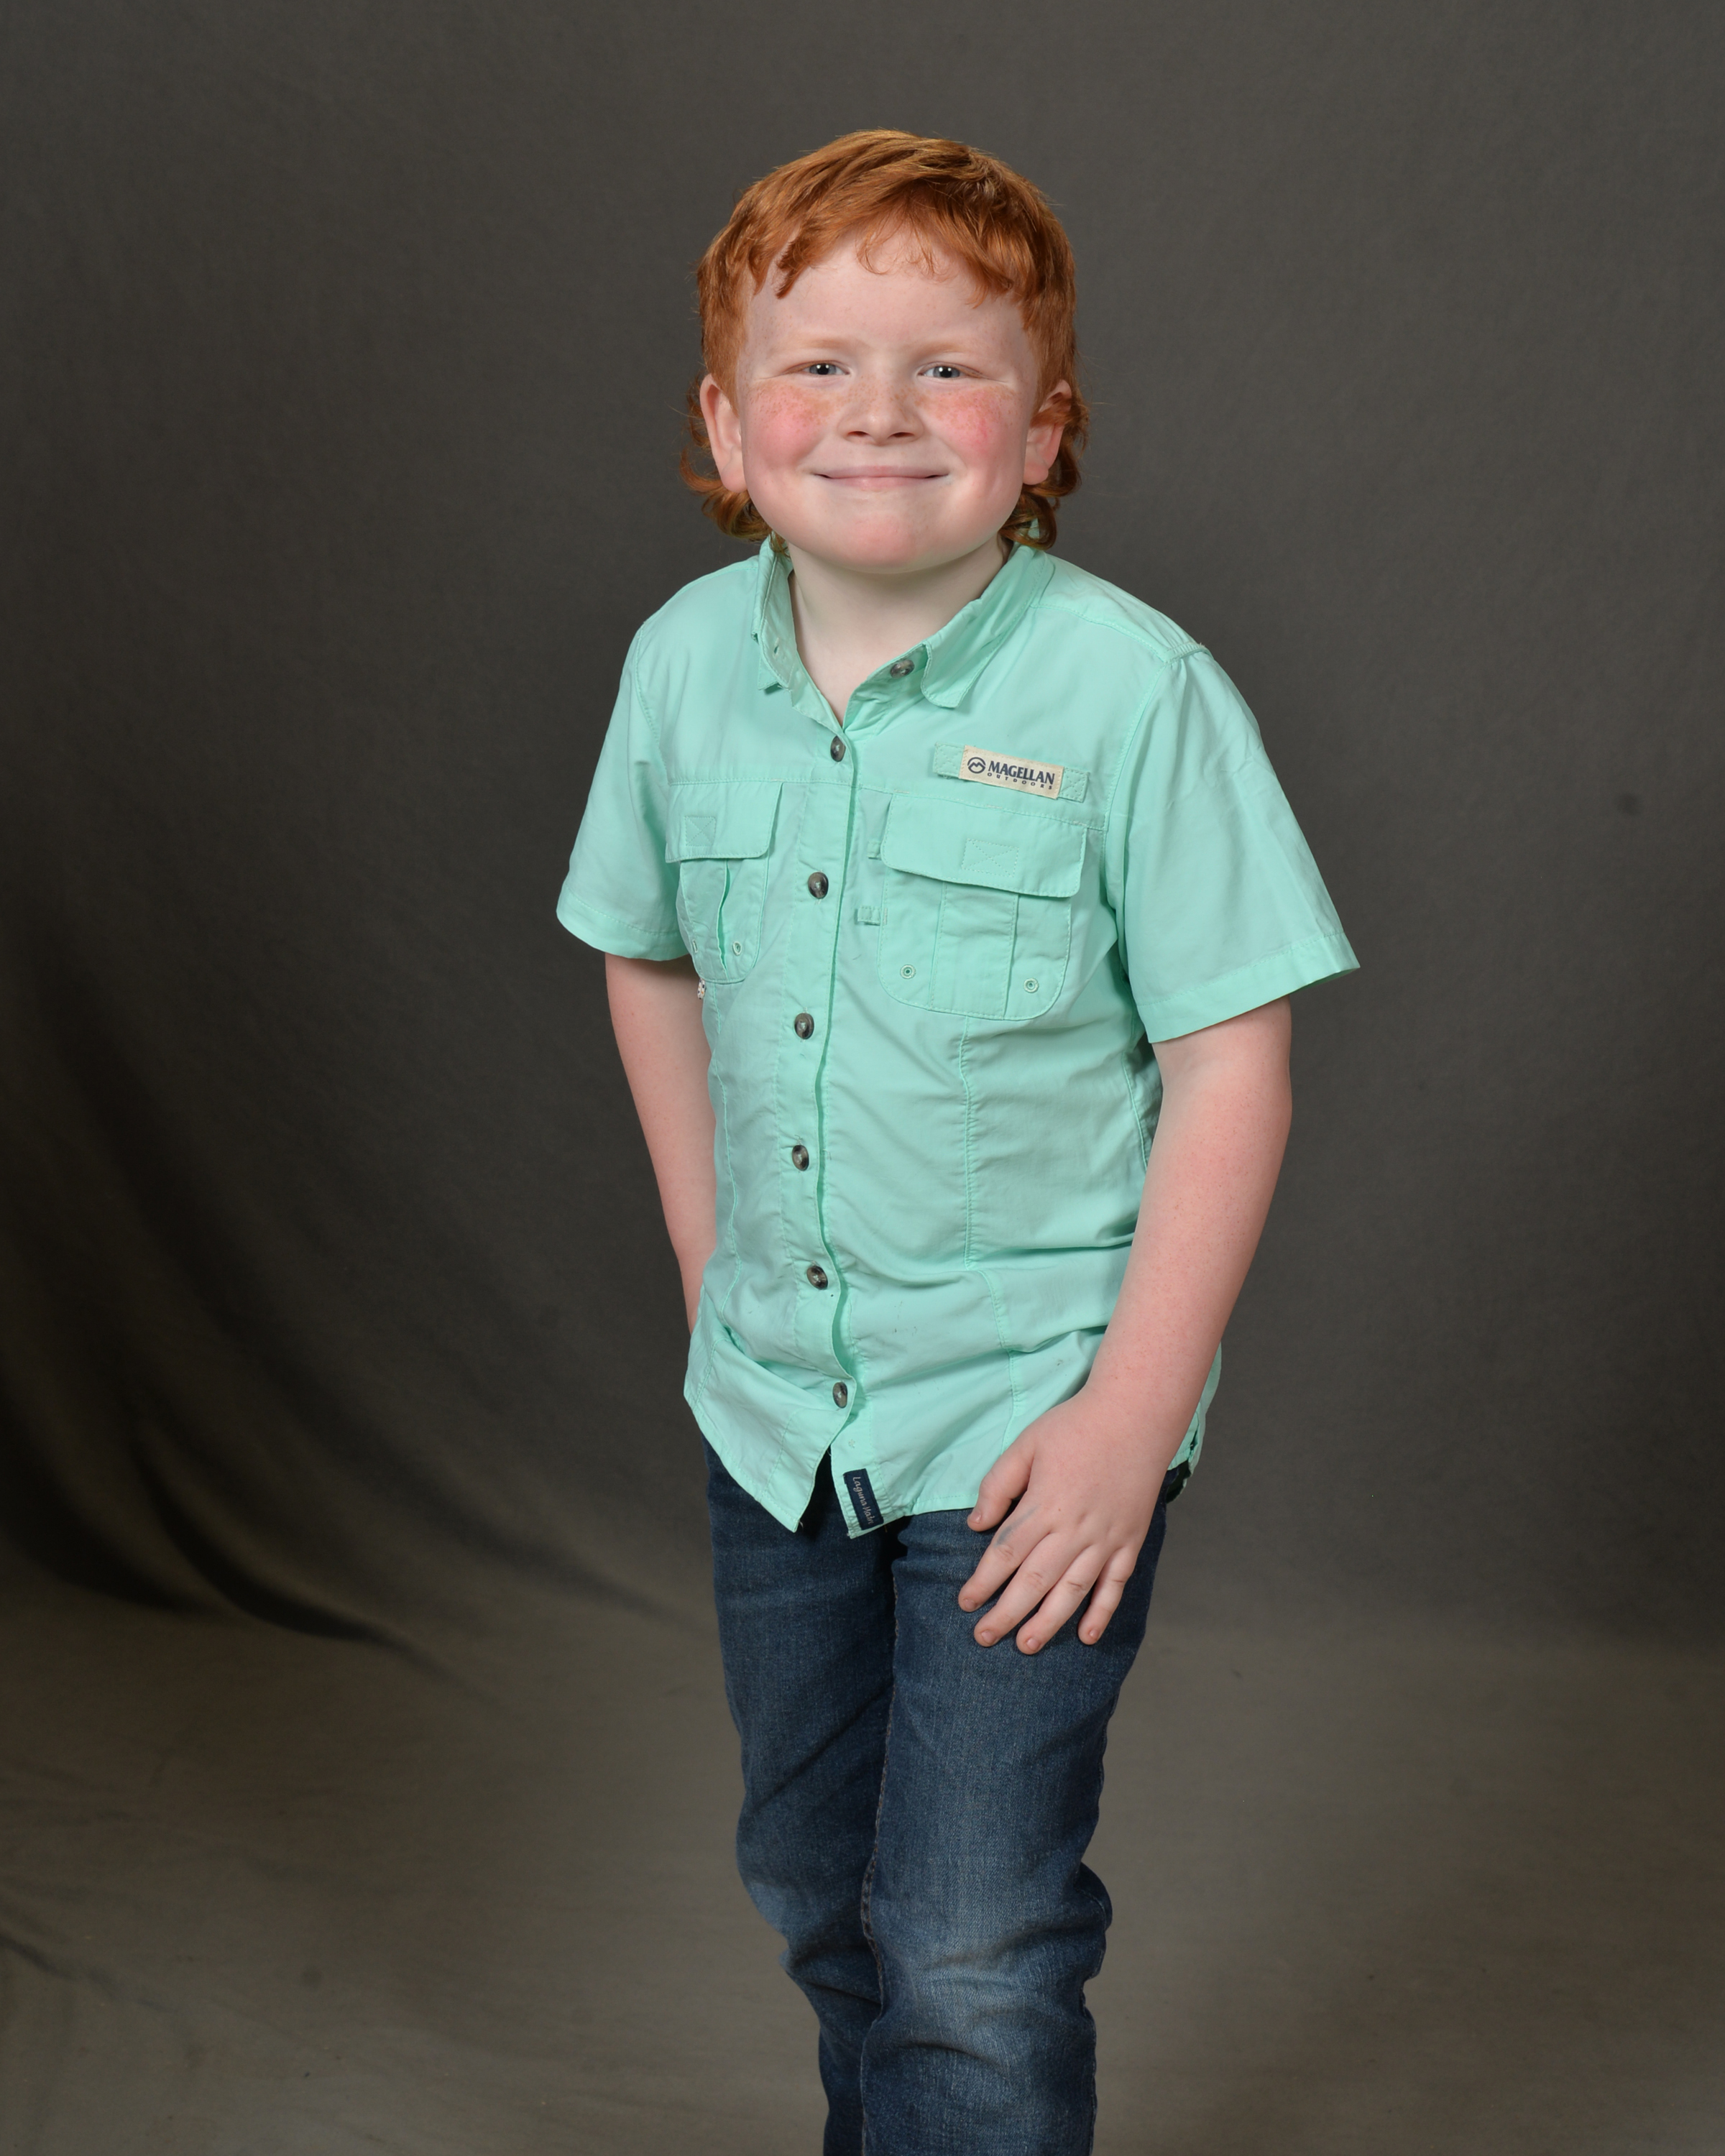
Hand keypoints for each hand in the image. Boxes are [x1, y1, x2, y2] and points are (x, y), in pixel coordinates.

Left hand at [958, 1394, 1169, 1653]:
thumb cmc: (1076, 1426)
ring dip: (1048, 1622)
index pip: (1005, 1554)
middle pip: (1034, 1581)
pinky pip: (1115, 1585)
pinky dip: (1101, 1612)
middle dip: (1006, 1613)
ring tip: (1026, 1645)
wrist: (1136, 1416)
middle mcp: (1074, 1530)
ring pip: (1072, 1591)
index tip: (965, 1603)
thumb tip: (975, 1524)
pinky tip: (1085, 1635)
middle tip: (984, 1637)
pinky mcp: (1130, 1541)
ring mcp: (1105, 1539)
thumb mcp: (1026, 1444)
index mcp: (1044, 1505)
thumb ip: (998, 1485)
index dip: (982, 1583)